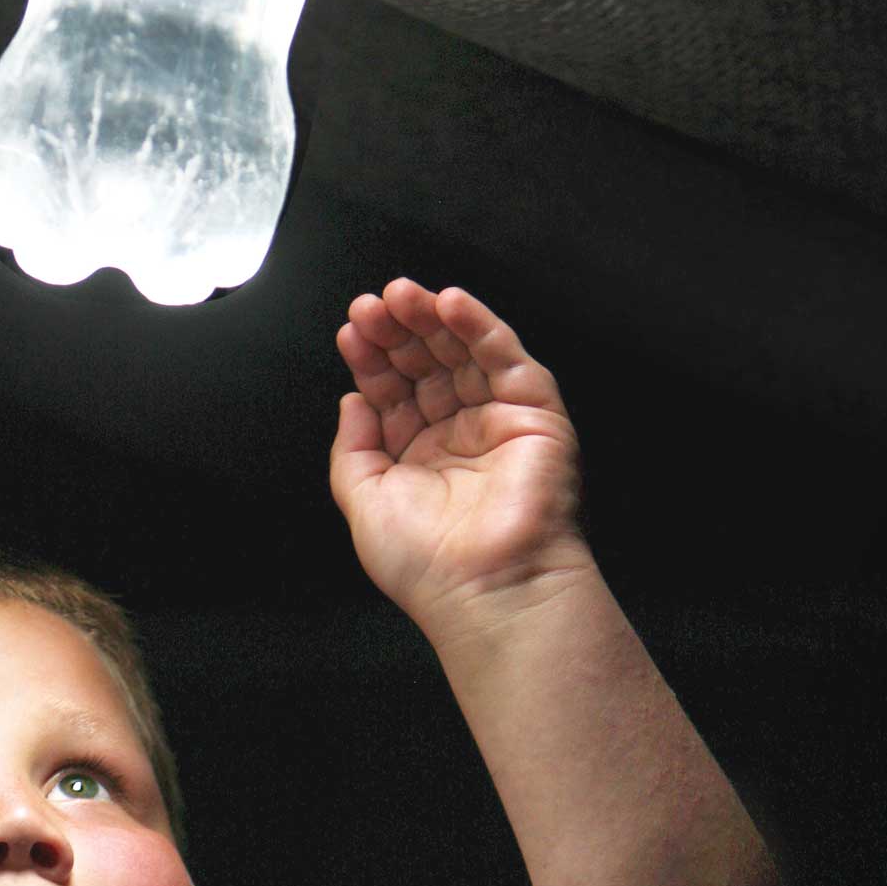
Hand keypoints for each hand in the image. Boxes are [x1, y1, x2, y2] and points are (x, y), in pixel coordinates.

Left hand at [329, 279, 591, 641]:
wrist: (484, 590)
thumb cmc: (427, 564)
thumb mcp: (364, 501)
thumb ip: (352, 448)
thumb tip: (351, 400)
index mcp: (417, 456)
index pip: (392, 390)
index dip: (372, 357)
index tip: (352, 331)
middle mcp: (456, 435)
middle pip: (425, 364)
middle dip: (397, 331)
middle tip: (372, 304)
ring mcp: (496, 422)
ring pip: (463, 353)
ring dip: (432, 318)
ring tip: (400, 295)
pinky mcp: (535, 414)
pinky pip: (506, 358)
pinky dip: (480, 326)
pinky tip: (450, 304)